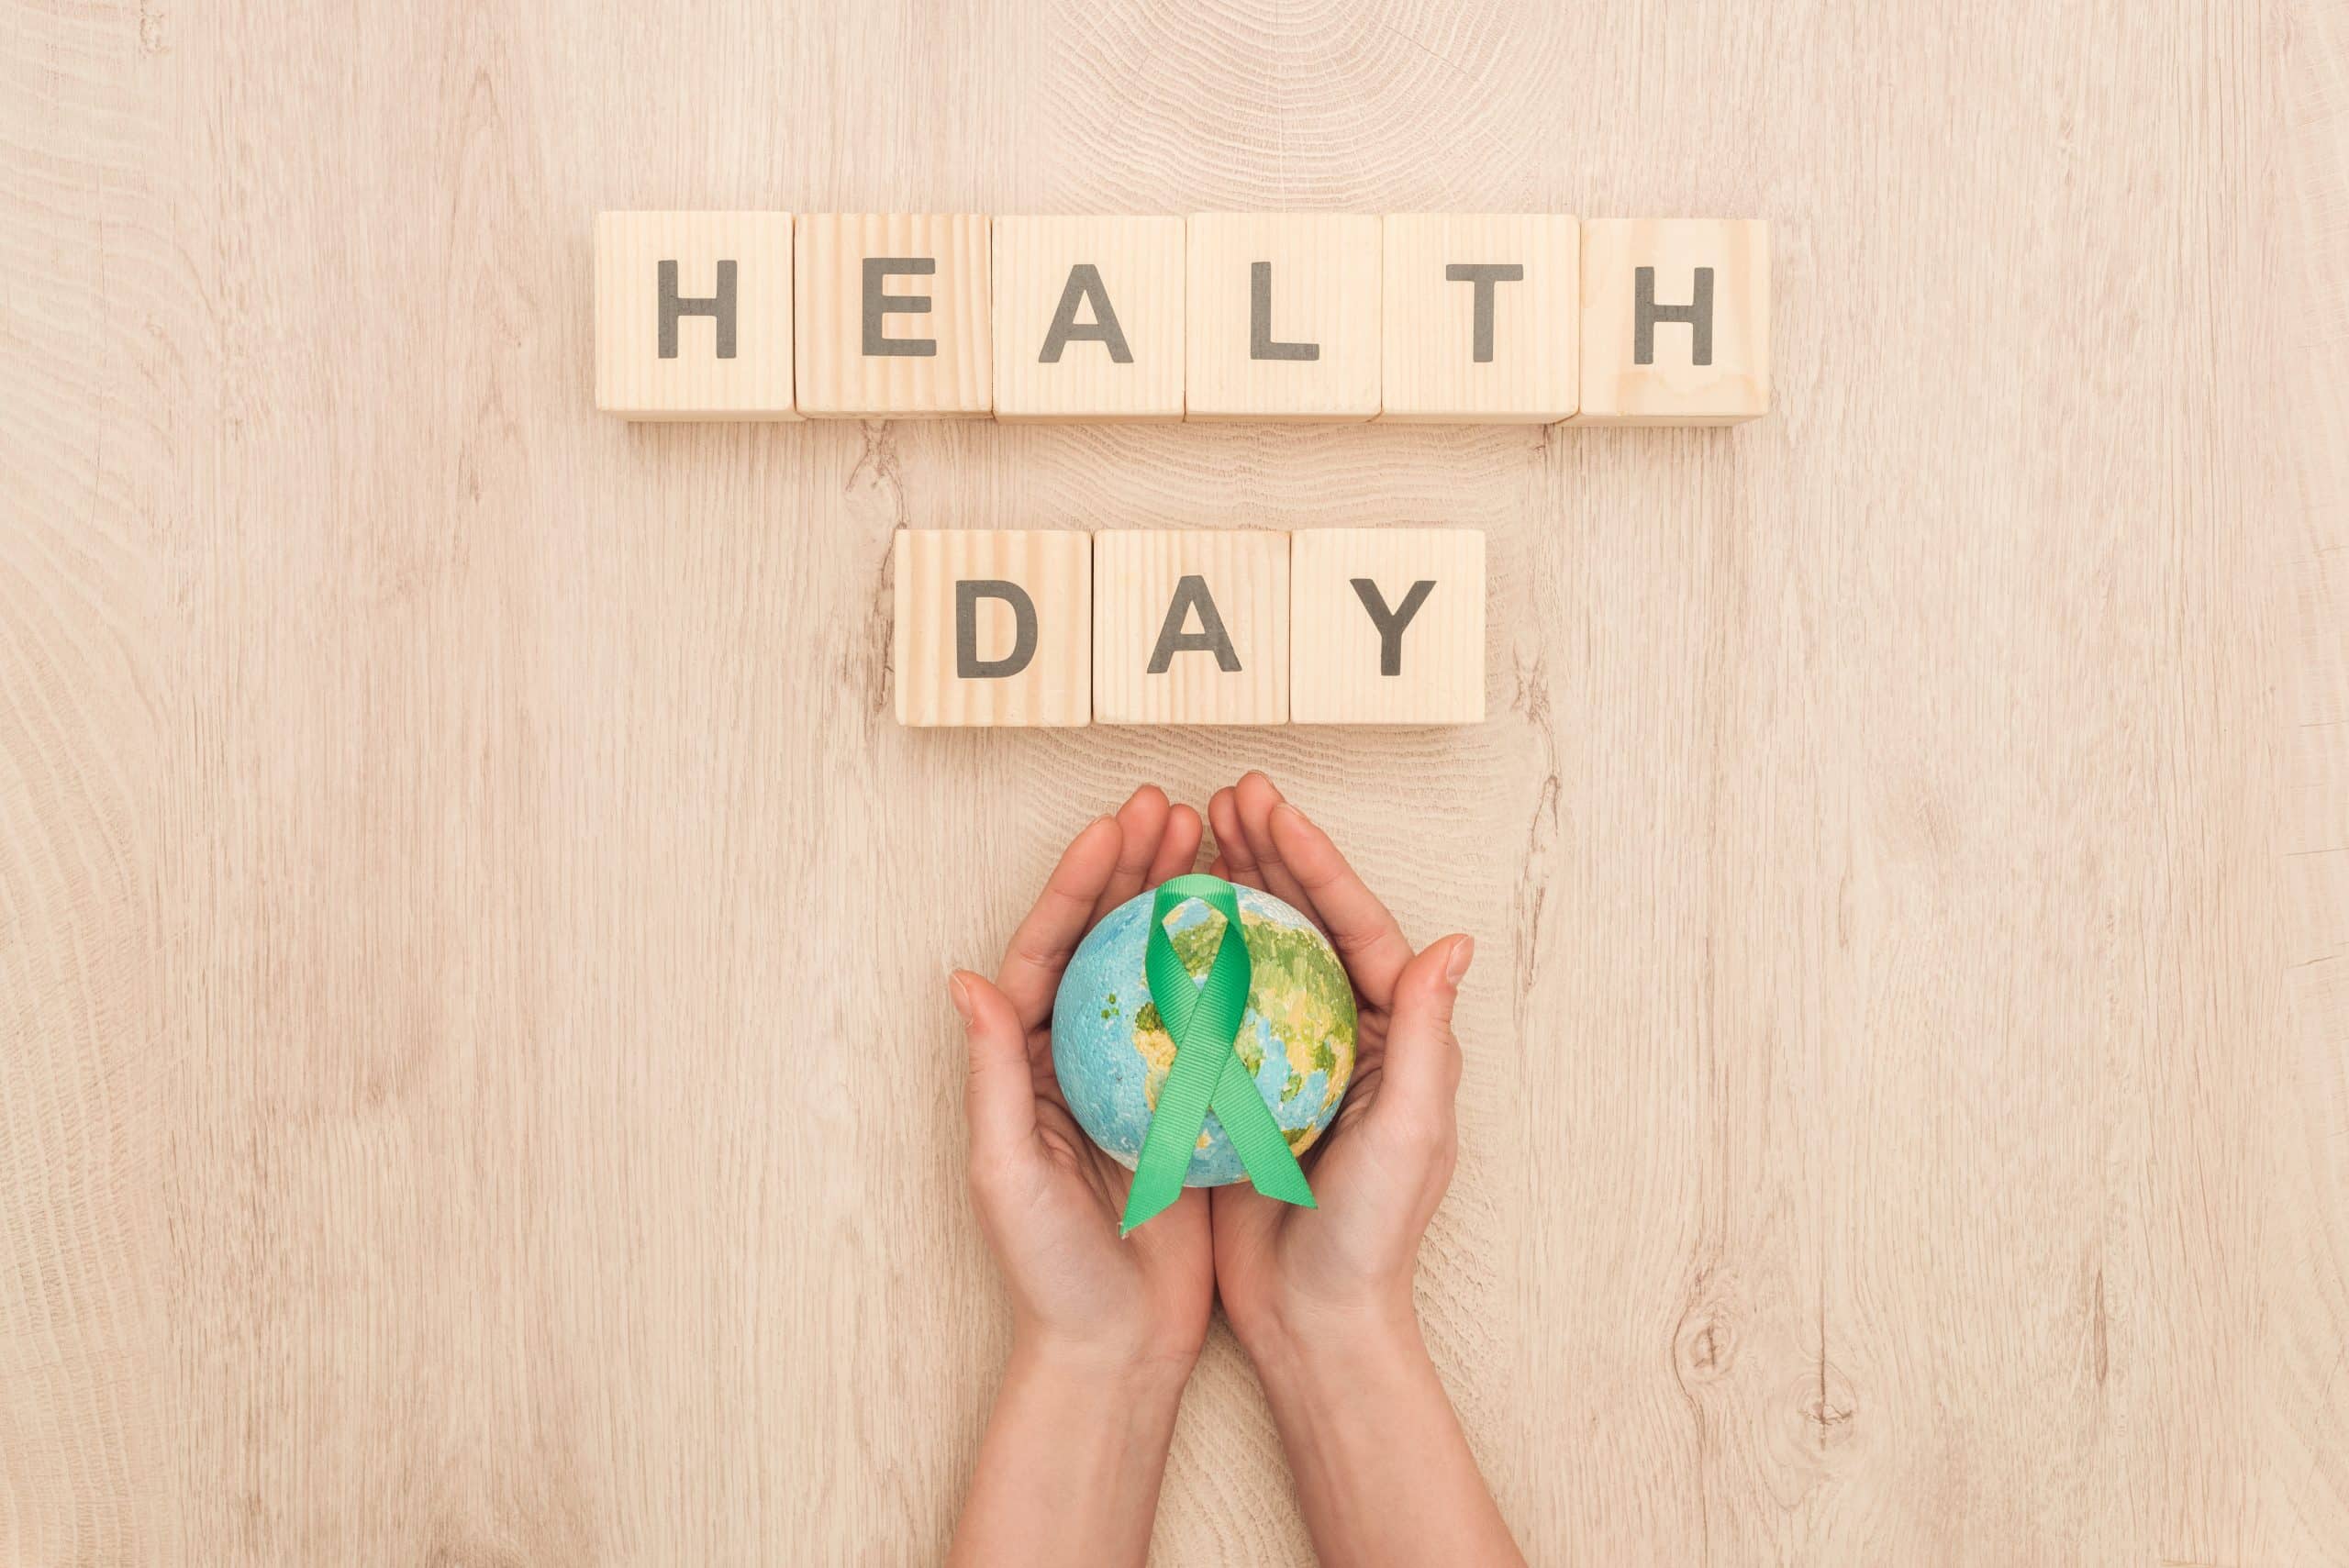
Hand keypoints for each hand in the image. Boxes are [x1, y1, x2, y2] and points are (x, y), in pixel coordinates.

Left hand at [950, 785, 1212, 1378]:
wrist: (1115, 1346)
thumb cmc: (1049, 1270)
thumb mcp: (1006, 1171)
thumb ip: (991, 1074)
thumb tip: (966, 979)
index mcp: (1024, 1060)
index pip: (1050, 948)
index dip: (1080, 882)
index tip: (1119, 826)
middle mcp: (1076, 1054)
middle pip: (1103, 939)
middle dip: (1133, 867)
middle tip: (1175, 808)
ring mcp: (1134, 1074)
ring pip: (1157, 966)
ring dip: (1181, 902)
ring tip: (1216, 844)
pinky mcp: (1183, 1103)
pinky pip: (1208, 1018)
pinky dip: (1229, 968)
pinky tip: (1264, 931)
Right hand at [1201, 773, 1518, 1567]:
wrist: (1316, 1320)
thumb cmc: (1373, 1234)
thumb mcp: (1411, 1131)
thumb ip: (1427, 1036)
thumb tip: (1451, 944)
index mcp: (1392, 1034)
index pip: (1353, 925)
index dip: (1313, 860)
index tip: (1270, 807)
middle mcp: (1343, 1035)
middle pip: (1301, 924)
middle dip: (1265, 853)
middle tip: (1223, 797)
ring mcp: (1284, 1059)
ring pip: (1251, 953)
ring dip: (1222, 892)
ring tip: (1183, 836)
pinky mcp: (1237, 1089)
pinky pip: (1206, 1006)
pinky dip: (1180, 960)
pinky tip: (1141, 927)